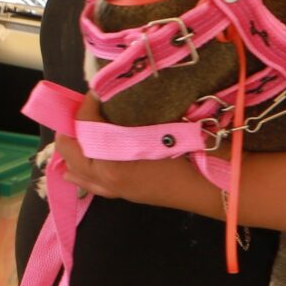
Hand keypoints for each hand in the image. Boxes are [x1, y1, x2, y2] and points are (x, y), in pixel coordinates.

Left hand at [56, 94, 217, 209]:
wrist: (215, 185)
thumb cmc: (194, 151)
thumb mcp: (162, 123)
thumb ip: (132, 111)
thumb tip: (113, 93)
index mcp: (113, 162)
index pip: (85, 126)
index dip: (88, 104)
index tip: (97, 90)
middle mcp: (108, 179)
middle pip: (69, 151)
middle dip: (72, 127)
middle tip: (85, 109)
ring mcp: (116, 191)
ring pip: (76, 172)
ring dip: (73, 150)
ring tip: (81, 131)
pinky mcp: (125, 195)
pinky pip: (91, 183)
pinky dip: (82, 169)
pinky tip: (88, 157)